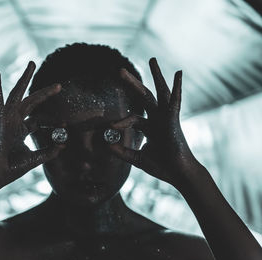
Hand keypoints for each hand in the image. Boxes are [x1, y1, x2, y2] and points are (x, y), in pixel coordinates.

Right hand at [0, 61, 63, 191]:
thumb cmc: (9, 169)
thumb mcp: (33, 158)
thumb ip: (48, 151)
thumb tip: (64, 145)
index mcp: (21, 130)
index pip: (40, 120)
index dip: (53, 121)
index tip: (64, 124)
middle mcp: (13, 121)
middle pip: (31, 102)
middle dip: (45, 93)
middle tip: (58, 85)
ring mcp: (5, 119)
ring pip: (17, 94)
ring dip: (24, 79)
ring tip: (32, 64)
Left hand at [109, 58, 199, 187]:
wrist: (179, 175)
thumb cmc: (162, 167)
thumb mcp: (137, 159)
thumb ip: (122, 151)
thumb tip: (106, 145)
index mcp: (150, 127)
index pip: (132, 118)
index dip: (120, 122)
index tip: (110, 126)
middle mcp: (158, 119)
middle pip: (144, 97)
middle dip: (132, 84)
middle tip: (119, 71)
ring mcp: (167, 118)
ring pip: (160, 93)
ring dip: (156, 76)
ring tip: (152, 59)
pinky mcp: (173, 121)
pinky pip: (175, 102)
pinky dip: (177, 88)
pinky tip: (179, 74)